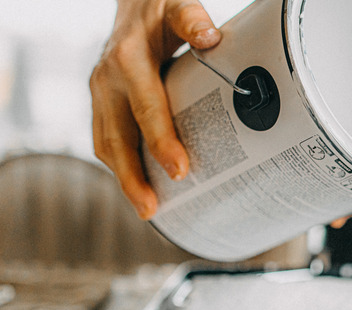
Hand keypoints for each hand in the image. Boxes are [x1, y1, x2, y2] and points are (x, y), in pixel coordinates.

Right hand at [90, 0, 221, 218]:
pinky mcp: (102, 102)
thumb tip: (211, 37)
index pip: (147, 108)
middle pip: (117, 137)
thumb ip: (193, 19)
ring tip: (147, 208)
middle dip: (133, 176)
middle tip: (152, 208)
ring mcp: (101, 92)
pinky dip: (120, 164)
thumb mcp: (178, 6)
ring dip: (124, 178)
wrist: (134, 3)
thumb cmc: (160, 9)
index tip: (179, 170)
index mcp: (130, 60)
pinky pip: (105, 138)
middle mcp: (109, 79)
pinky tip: (138, 186)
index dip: (161, 140)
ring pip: (106, 143)